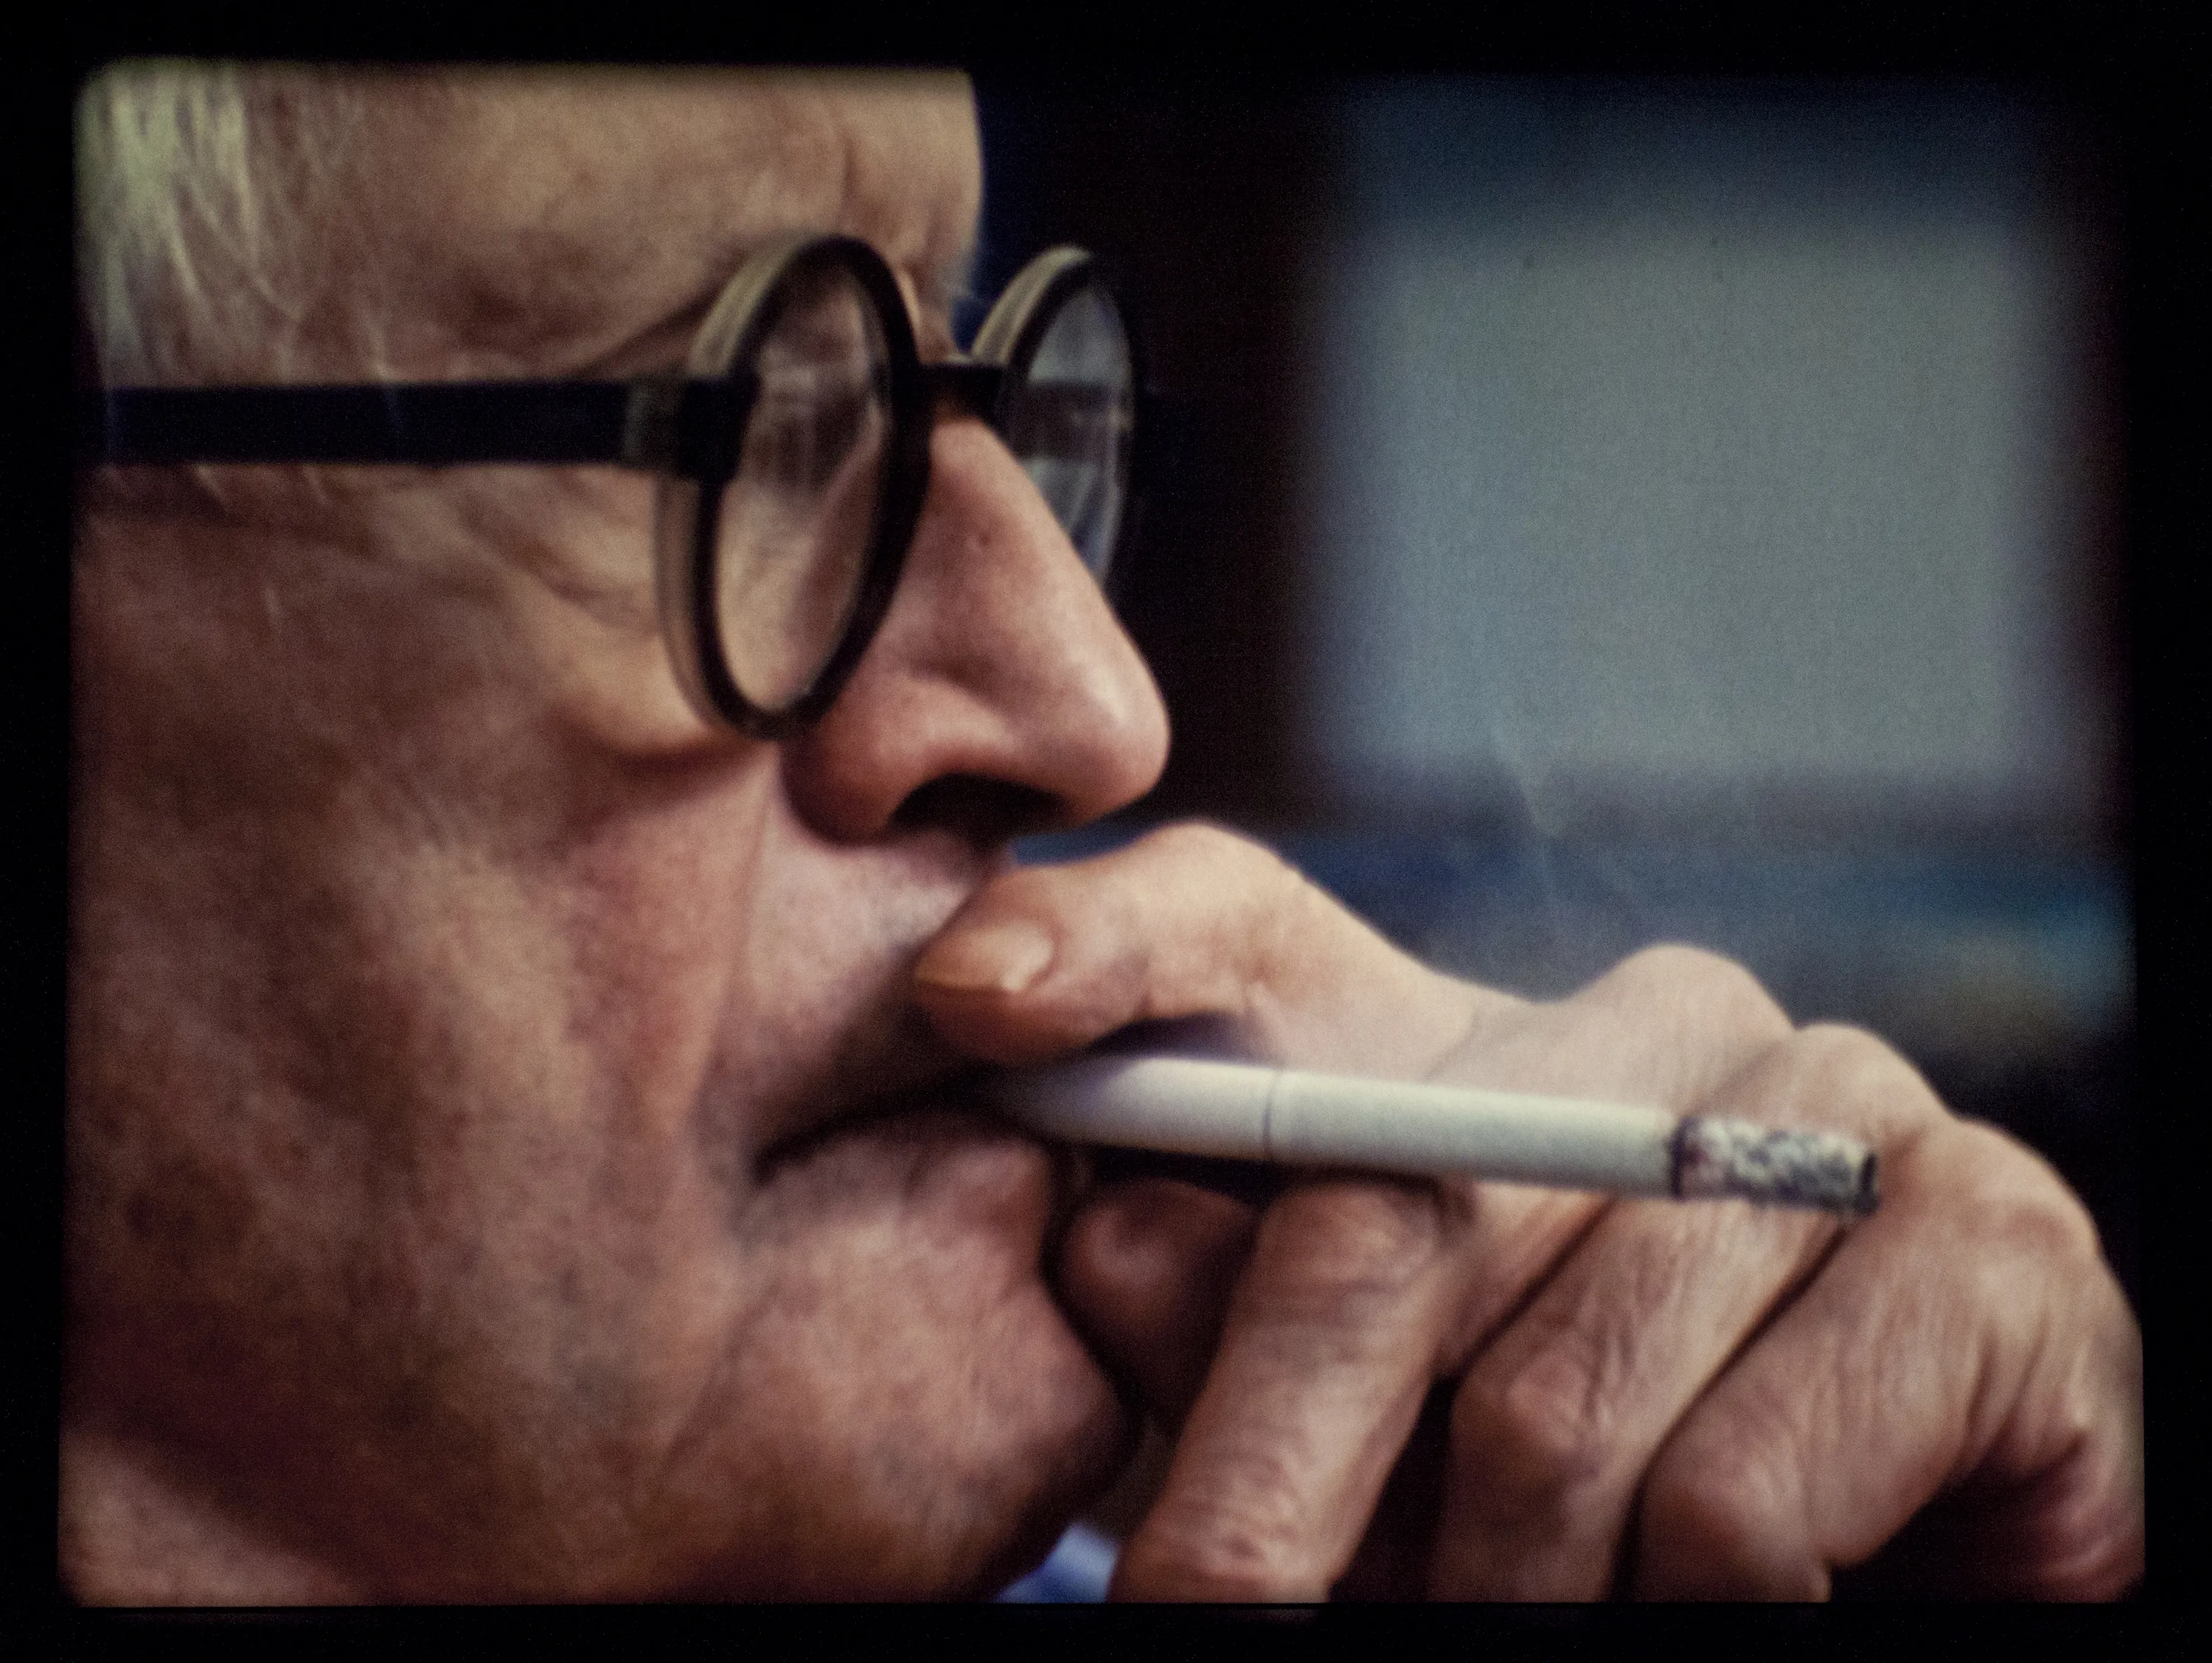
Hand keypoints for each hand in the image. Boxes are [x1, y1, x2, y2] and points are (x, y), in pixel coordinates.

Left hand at [914, 824, 2143, 1599]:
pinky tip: (1697, 1603)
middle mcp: (1658, 1024)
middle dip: (1273, 1483)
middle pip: (1387, 1220)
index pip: (1249, 920)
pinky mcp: (1998, 1247)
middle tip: (1205, 1616)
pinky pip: (1744, 1492)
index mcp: (1474, 1034)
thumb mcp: (1336, 1404)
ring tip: (1490, 1620)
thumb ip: (1216, 1309)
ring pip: (1559, 1407)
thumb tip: (1111, 1228)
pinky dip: (1679, 1607)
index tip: (974, 995)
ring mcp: (1844, 1108)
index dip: (1108, 936)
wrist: (1842, 1566)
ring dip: (1493, 1587)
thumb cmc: (1532, 1488)